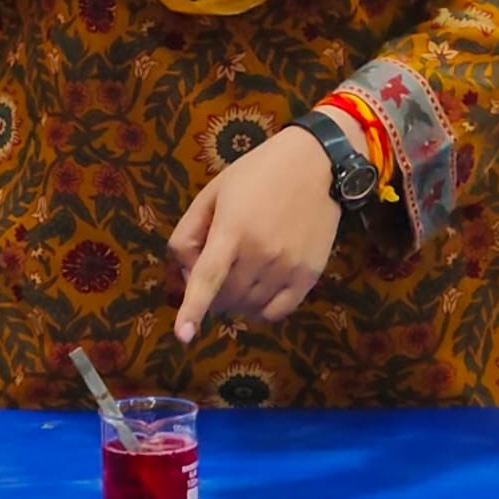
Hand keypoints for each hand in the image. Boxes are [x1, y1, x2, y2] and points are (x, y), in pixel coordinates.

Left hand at [167, 126, 342, 340]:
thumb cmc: (257, 173)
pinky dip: (260, 311)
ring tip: (239, 273)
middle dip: (212, 293)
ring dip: (235, 301)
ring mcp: (287, 266)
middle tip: (215, 269)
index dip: (193, 309)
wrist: (315, 163)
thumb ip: (191, 229)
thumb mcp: (215, 191)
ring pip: (249, 307)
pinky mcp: (309, 275)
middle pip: (226, 297)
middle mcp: (261, 252)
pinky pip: (277, 312)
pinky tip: (258, 290)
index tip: (183, 336)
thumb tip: (185, 270)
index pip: (208, 278)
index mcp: (233, 229)